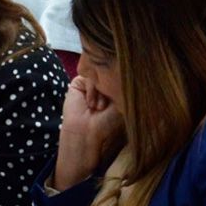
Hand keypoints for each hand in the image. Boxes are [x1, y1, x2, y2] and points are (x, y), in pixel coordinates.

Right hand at [53, 75, 122, 189]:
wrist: (86, 134)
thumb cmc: (107, 124)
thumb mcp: (122, 104)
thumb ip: (123, 87)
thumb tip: (127, 72)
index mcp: (116, 91)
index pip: (123, 77)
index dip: (124, 85)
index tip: (123, 99)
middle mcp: (104, 86)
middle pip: (111, 73)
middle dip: (112, 88)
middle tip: (108, 107)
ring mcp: (91, 84)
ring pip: (100, 74)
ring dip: (102, 92)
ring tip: (99, 108)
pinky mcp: (78, 83)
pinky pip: (88, 76)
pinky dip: (91, 90)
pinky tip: (90, 104)